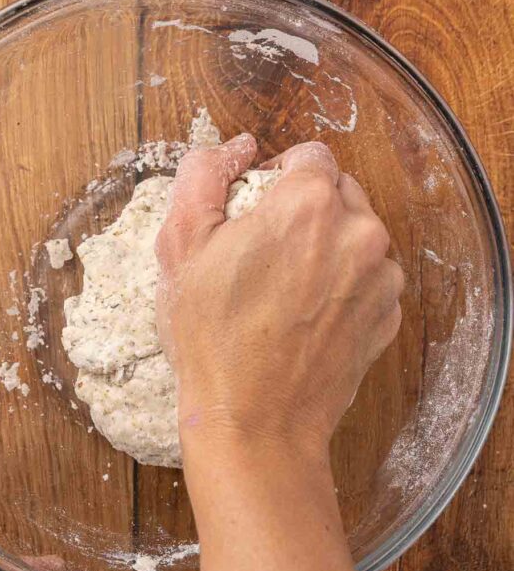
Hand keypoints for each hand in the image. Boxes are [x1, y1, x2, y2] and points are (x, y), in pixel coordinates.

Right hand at [156, 137, 402, 464]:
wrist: (256, 422)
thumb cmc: (213, 337)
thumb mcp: (182, 247)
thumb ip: (202, 178)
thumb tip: (233, 148)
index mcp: (309, 204)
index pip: (308, 155)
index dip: (276, 177)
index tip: (254, 209)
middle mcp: (359, 232)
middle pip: (338, 193)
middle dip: (304, 211)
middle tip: (263, 252)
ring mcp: (381, 278)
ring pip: (357, 236)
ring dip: (327, 247)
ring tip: (284, 290)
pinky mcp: (388, 316)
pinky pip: (368, 280)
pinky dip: (343, 286)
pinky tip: (306, 317)